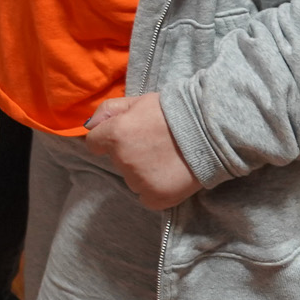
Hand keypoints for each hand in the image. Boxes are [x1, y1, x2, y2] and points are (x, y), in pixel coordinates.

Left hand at [84, 94, 200, 210]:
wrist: (210, 131)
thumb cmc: (173, 112)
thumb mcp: (137, 101)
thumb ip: (109, 111)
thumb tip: (89, 125)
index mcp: (115, 135)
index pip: (94, 144)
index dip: (109, 139)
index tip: (125, 138)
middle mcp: (123, 160)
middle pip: (117, 161)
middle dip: (130, 153)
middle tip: (154, 143)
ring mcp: (139, 181)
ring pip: (132, 179)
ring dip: (142, 172)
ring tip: (166, 158)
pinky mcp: (156, 198)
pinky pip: (145, 197)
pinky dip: (154, 188)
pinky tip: (169, 174)